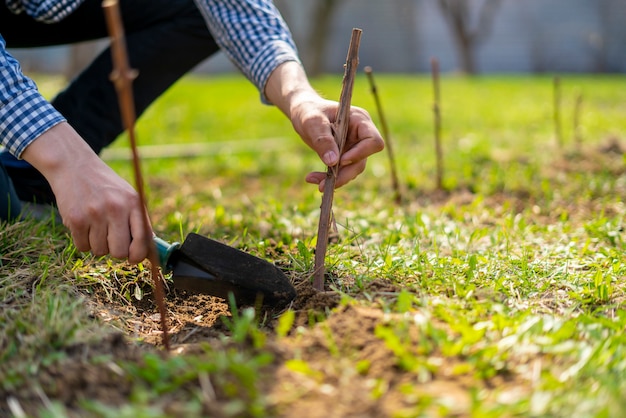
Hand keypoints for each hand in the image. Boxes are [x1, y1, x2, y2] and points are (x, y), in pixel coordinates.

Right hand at [21, 123, 150, 263]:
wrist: (75, 166)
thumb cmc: (106, 188)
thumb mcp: (128, 197)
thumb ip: (139, 222)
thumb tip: (148, 252)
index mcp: (134, 203)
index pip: (143, 239)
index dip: (138, 255)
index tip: (134, 258)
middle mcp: (116, 208)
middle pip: (120, 252)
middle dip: (116, 251)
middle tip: (111, 240)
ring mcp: (95, 214)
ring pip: (100, 251)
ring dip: (97, 244)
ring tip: (96, 226)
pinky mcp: (76, 219)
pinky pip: (83, 247)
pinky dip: (83, 241)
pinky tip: (84, 225)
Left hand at [290, 97, 383, 190]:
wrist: (303, 113)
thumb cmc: (309, 111)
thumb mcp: (312, 122)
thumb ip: (323, 139)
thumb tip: (332, 161)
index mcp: (359, 120)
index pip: (373, 141)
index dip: (360, 153)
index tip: (341, 161)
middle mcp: (360, 135)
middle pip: (362, 160)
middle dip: (344, 174)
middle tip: (323, 185)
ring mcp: (354, 146)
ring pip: (352, 170)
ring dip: (335, 179)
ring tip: (312, 179)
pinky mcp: (345, 156)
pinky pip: (342, 172)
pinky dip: (328, 178)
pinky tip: (312, 178)